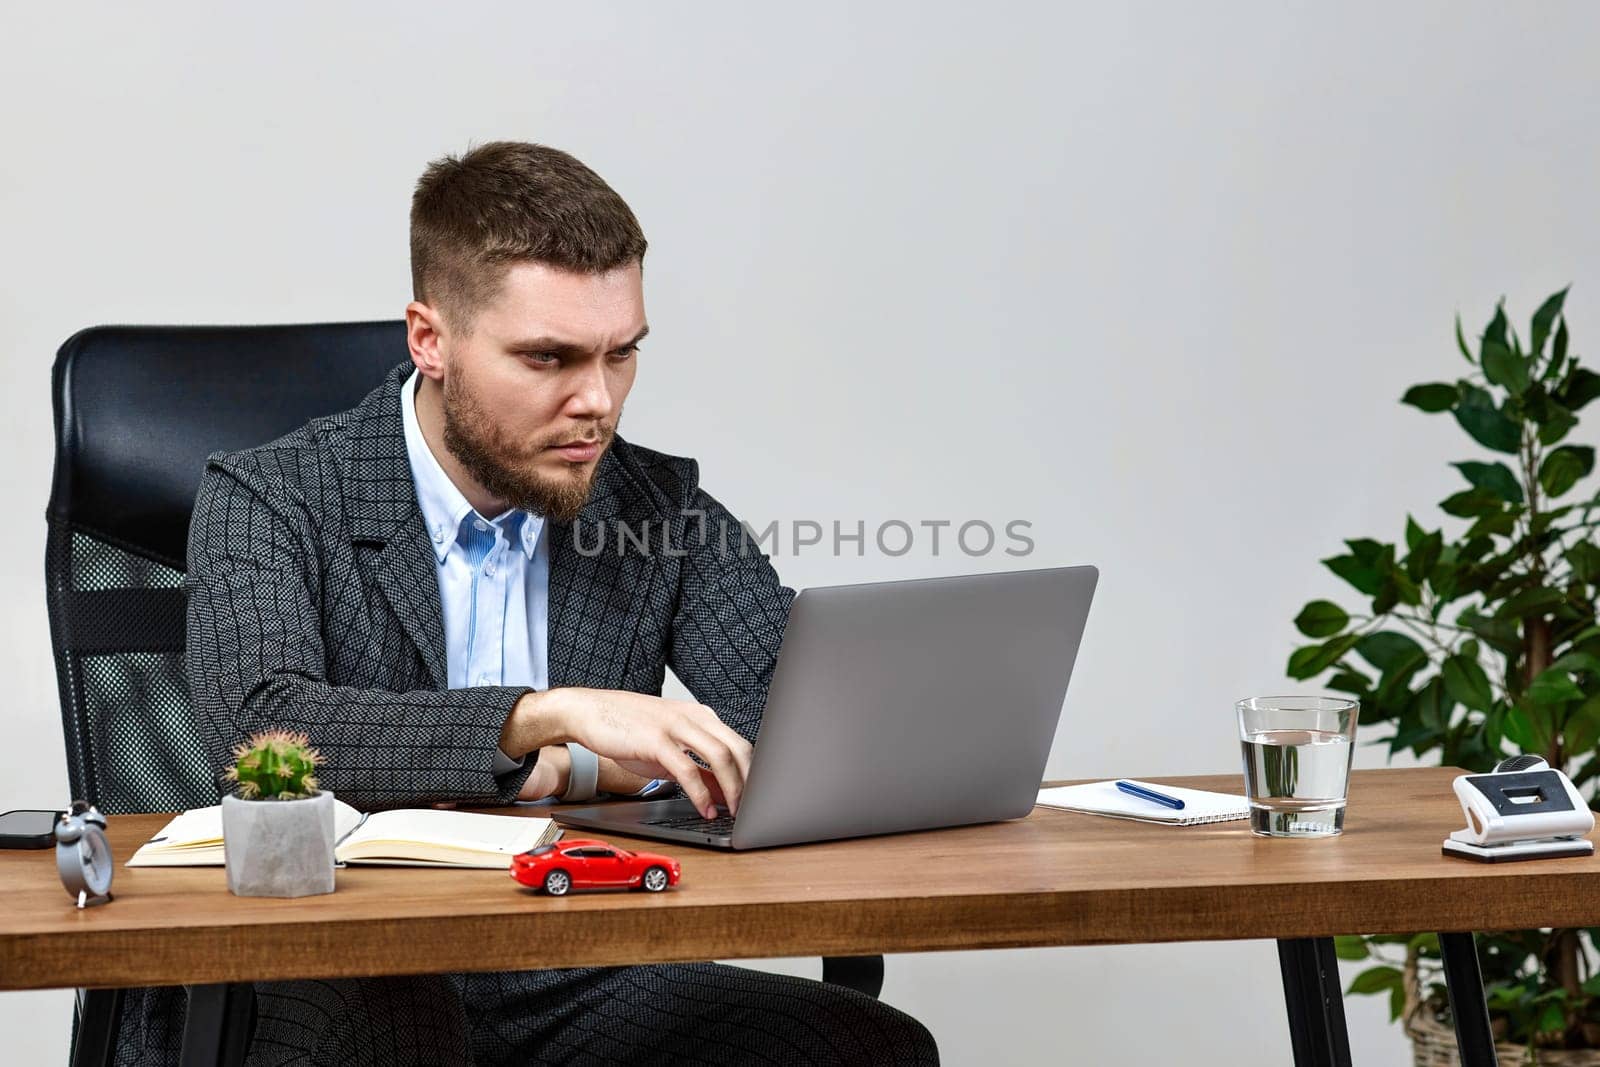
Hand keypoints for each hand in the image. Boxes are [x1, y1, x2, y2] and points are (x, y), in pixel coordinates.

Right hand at [506, 688, 751, 817]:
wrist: (588, 711)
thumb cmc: (628, 730)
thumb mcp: (669, 749)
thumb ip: (697, 768)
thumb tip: (723, 793)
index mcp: (701, 716)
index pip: (740, 743)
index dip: (754, 772)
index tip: (759, 797)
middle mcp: (694, 717)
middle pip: (739, 747)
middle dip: (751, 781)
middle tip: (754, 808)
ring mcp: (675, 726)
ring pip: (720, 755)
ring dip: (733, 788)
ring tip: (734, 811)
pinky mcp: (656, 739)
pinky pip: (687, 768)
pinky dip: (701, 793)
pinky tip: (704, 809)